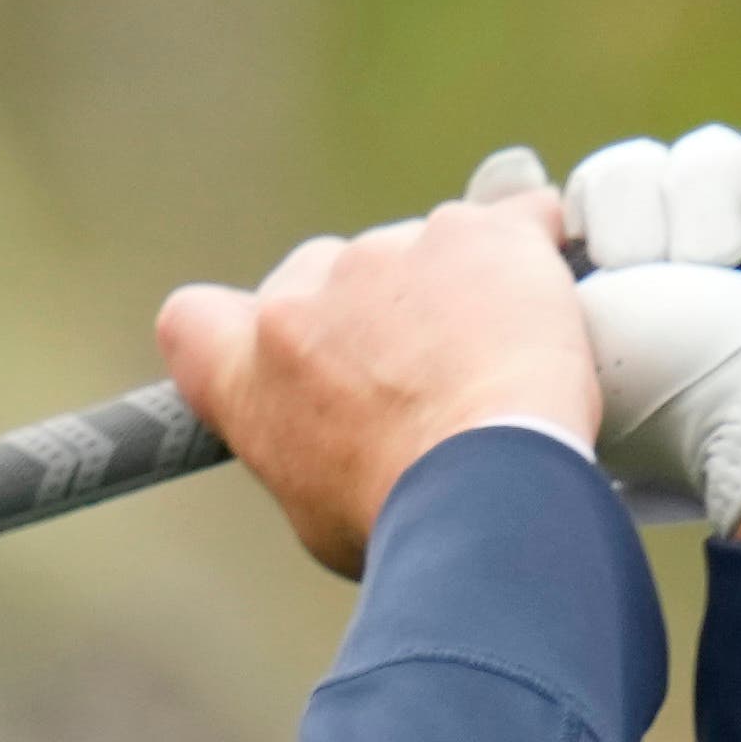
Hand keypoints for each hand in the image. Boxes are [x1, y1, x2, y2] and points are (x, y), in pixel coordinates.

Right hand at [152, 192, 597, 581]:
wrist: (488, 485)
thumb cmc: (401, 519)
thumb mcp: (314, 503)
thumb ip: (302, 438)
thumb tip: (330, 438)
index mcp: (246, 369)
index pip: (193, 321)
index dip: (232, 329)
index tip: (276, 348)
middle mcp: (305, 297)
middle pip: (322, 276)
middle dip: (366, 309)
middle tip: (417, 370)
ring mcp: (389, 254)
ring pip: (416, 250)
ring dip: (449, 287)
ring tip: (494, 358)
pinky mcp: (474, 234)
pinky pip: (511, 222)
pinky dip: (528, 254)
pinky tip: (547, 302)